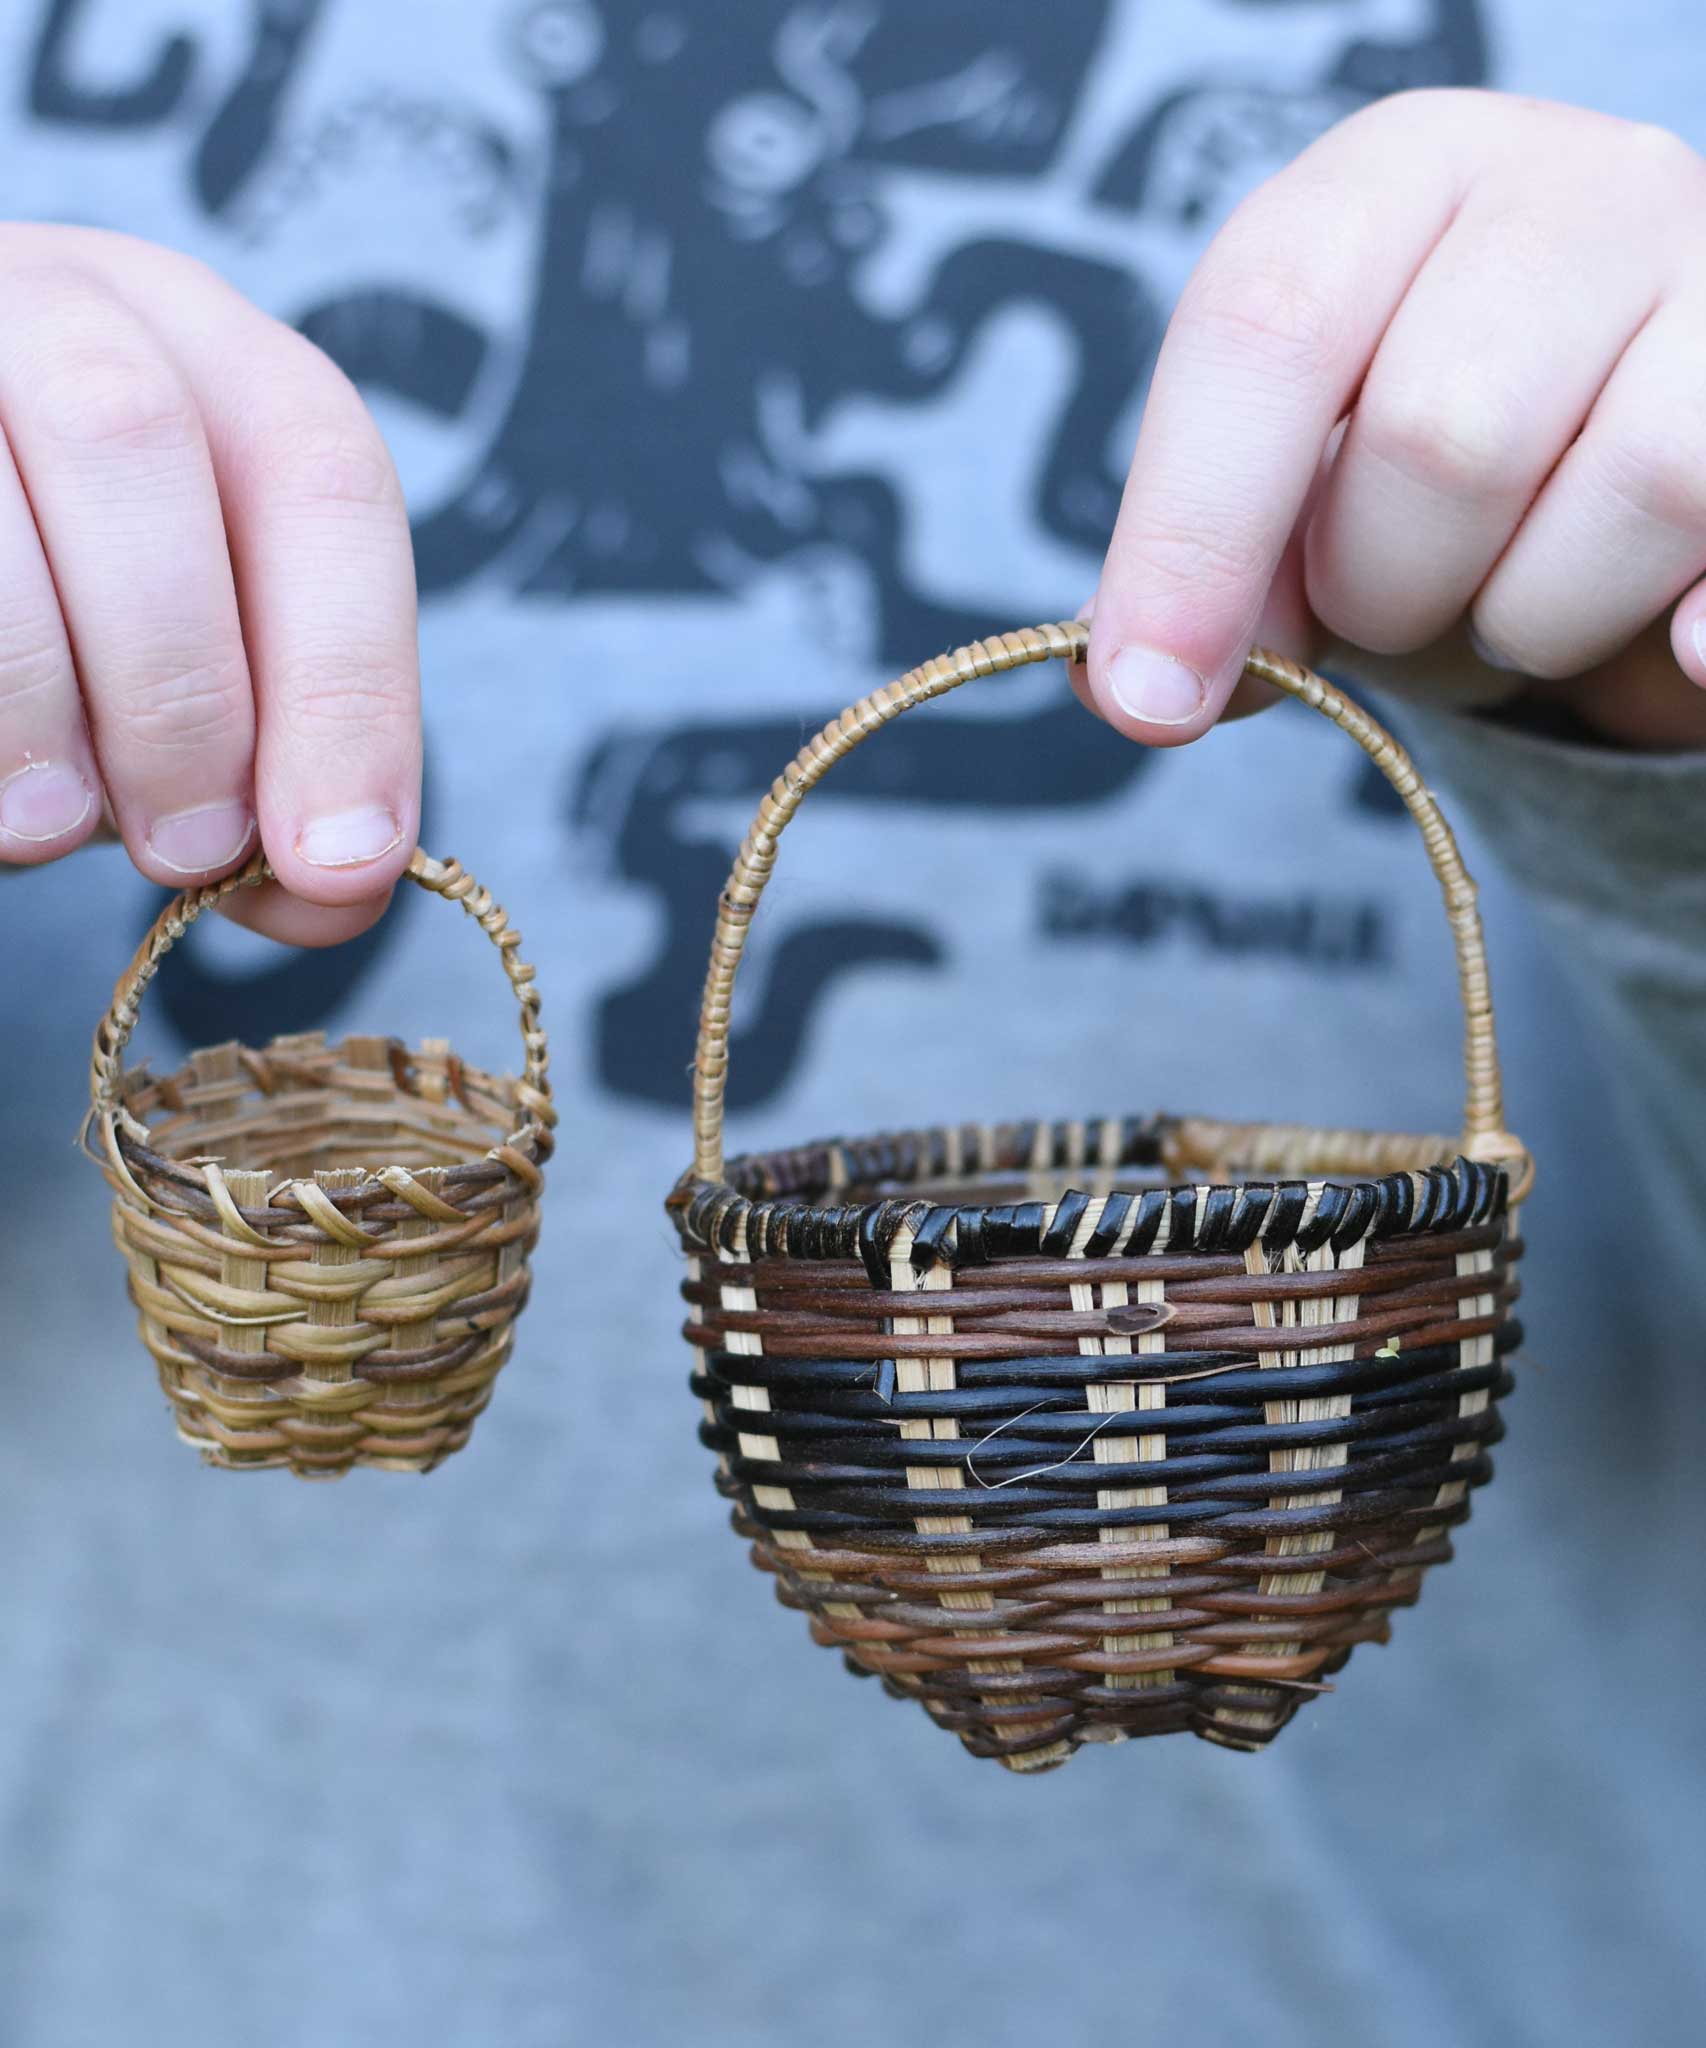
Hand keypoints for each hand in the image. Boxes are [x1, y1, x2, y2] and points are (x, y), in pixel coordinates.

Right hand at [0, 225, 419, 942]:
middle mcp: (75, 310)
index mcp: (224, 362)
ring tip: (53, 829)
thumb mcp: (213, 663)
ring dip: (38, 692)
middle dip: (182, 687)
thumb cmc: (93, 610)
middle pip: (136, 445)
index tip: (339, 859)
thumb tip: (332, 891)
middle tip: (185, 851)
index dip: (346, 682)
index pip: (323, 476)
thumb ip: (284, 759)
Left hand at [1078, 90, 1705, 753]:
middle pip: (1444, 434)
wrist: (1617, 411)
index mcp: (1397, 176)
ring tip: (1512, 591)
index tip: (1147, 695)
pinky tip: (1671, 638)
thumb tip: (1141, 684)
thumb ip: (1216, 571)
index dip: (1194, 533)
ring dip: (1532, 617)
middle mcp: (1580, 185)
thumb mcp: (1296, 485)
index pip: (1269, 324)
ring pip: (1629, 492)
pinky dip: (1690, 632)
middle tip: (1387, 594)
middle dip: (1384, 584)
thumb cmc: (1427, 455)